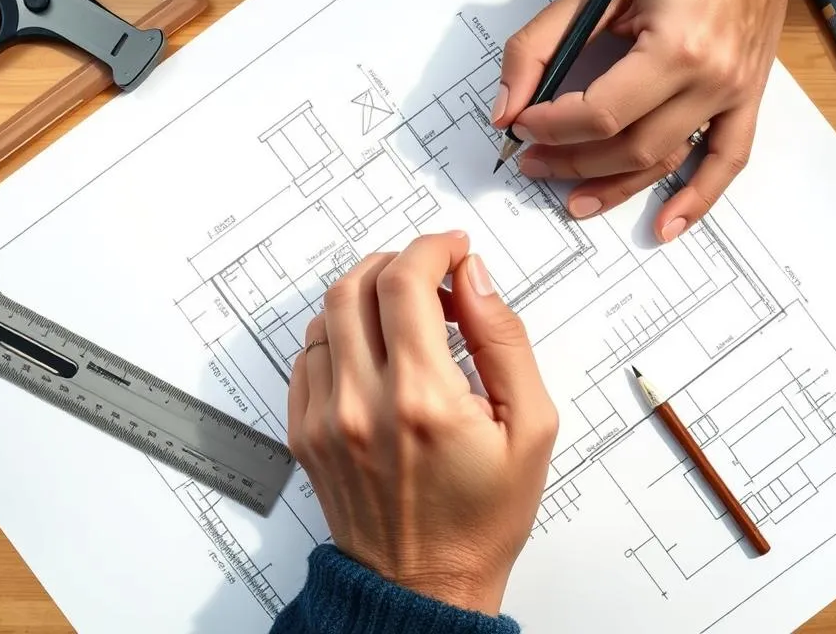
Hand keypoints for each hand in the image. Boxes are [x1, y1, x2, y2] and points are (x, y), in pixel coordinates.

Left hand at [287, 231, 558, 614]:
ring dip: (366, 295)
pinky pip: (307, 356)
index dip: (432, 248)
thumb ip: (504, 341)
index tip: (453, 250)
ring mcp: (325, 419)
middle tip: (430, 277)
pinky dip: (339, 335)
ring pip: (326, 316)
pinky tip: (373, 352)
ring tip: (404, 315)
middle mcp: (363, 403)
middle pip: (356, 285)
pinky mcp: (305, 434)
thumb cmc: (483, 516)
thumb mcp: (530, 428)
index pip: (406, 281)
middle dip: (396, 262)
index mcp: (424, 398)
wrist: (424, 586)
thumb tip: (474, 278)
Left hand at [493, 0, 835, 240]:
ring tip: (573, 201)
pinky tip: (667, 226)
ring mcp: (734, 93)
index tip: (521, 124)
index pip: (599, 113)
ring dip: (616, 187)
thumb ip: (543, 43)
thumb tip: (507, 105)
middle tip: (531, 162)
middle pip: (630, 146)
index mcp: (676, 45)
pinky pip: (726, 160)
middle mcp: (712, 78)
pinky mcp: (747, 98)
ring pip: (666, 161)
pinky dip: (697, 199)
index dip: (551, 127)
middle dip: (571, 161)